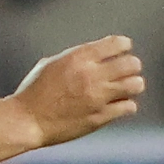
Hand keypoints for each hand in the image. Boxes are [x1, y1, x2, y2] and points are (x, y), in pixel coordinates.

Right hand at [12, 35, 144, 146]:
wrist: (27, 120)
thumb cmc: (33, 93)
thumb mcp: (50, 64)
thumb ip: (74, 59)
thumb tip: (94, 57)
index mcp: (78, 58)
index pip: (117, 43)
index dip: (123, 45)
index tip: (122, 49)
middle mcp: (91, 75)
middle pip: (131, 63)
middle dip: (130, 66)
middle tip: (125, 71)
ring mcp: (98, 97)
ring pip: (136, 84)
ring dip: (132, 85)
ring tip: (124, 88)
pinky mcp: (101, 116)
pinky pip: (129, 107)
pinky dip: (125, 105)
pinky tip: (116, 105)